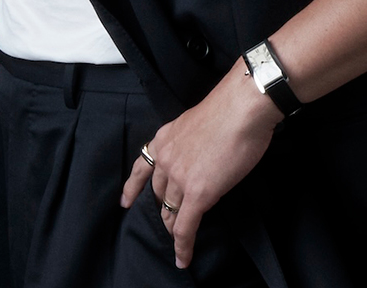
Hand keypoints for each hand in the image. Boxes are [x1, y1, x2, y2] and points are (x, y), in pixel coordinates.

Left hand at [120, 59, 280, 268]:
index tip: (125, 201)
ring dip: (173, 226)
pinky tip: (182, 259)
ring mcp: (180, 177)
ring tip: (178, 240)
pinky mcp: (197, 194)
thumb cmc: (229, 109)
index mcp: (165, 138)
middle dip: (162, 208)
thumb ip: (190, 143)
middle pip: (159, 192)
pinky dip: (182, 246)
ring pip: (171, 210)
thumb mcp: (196, 123)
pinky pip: (184, 227)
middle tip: (168, 221)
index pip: (142, 166)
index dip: (132, 187)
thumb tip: (198, 158)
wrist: (241, 108)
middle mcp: (166, 158)